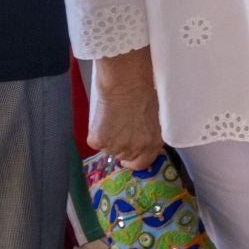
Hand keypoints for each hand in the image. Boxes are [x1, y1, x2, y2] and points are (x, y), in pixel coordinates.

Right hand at [89, 48, 163, 169]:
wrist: (125, 84)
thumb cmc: (142, 95)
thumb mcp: (153, 120)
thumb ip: (147, 135)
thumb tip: (140, 141)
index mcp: (151, 145)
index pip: (142, 164)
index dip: (134, 161)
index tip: (129, 158)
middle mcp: (134, 150)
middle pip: (123, 157)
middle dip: (121, 147)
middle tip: (119, 131)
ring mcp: (115, 147)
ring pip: (108, 150)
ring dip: (109, 139)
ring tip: (113, 120)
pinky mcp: (98, 141)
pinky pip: (95, 142)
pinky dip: (97, 133)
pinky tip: (104, 119)